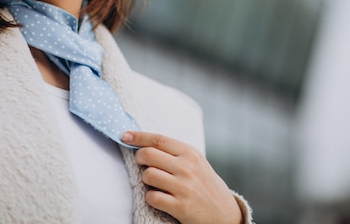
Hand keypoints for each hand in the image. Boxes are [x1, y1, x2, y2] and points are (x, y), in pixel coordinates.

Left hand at [122, 131, 242, 223]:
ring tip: (156, 183)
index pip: (159, 139)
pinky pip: (152, 197)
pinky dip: (151, 198)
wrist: (224, 213)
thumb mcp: (196, 162)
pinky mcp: (180, 206)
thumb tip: (144, 143)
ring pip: (148, 175)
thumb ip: (175, 153)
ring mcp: (183, 187)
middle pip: (148, 155)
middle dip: (139, 158)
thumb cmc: (205, 185)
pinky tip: (160, 198)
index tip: (125, 135)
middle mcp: (187, 168)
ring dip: (146, 180)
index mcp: (190, 153)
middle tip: (142, 163)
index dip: (139, 136)